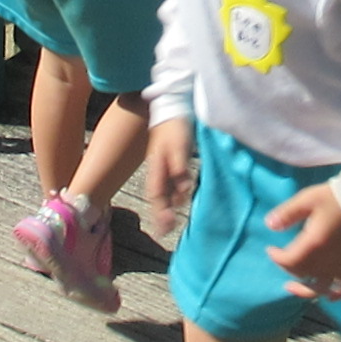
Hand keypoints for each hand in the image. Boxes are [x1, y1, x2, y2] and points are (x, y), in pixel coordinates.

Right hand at [144, 119, 194, 235]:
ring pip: (164, 192)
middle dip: (160, 215)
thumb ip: (179, 167)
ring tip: (169, 224)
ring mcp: (165, 166)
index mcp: (157, 168)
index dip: (161, 211)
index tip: (166, 227)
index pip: (157, 195)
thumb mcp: (178, 146)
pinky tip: (179, 201)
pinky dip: (175, 195)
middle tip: (164, 233)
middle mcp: (159, 170)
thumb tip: (183, 190)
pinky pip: (172, 184)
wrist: (172, 108)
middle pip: (158, 197)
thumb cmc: (175, 127)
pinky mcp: (173, 163)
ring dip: (167, 207)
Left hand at [264, 183, 340, 300]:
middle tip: (283, 258)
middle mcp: (326, 261)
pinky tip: (330, 297)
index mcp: (313, 244)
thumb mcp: (306, 200)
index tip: (271, 250)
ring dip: (306, 290)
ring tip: (295, 287)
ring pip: (321, 287)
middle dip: (288, 268)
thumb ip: (287, 214)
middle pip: (302, 273)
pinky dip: (338, 295)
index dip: (276, 257)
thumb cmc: (334, 198)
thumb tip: (270, 225)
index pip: (289, 261)